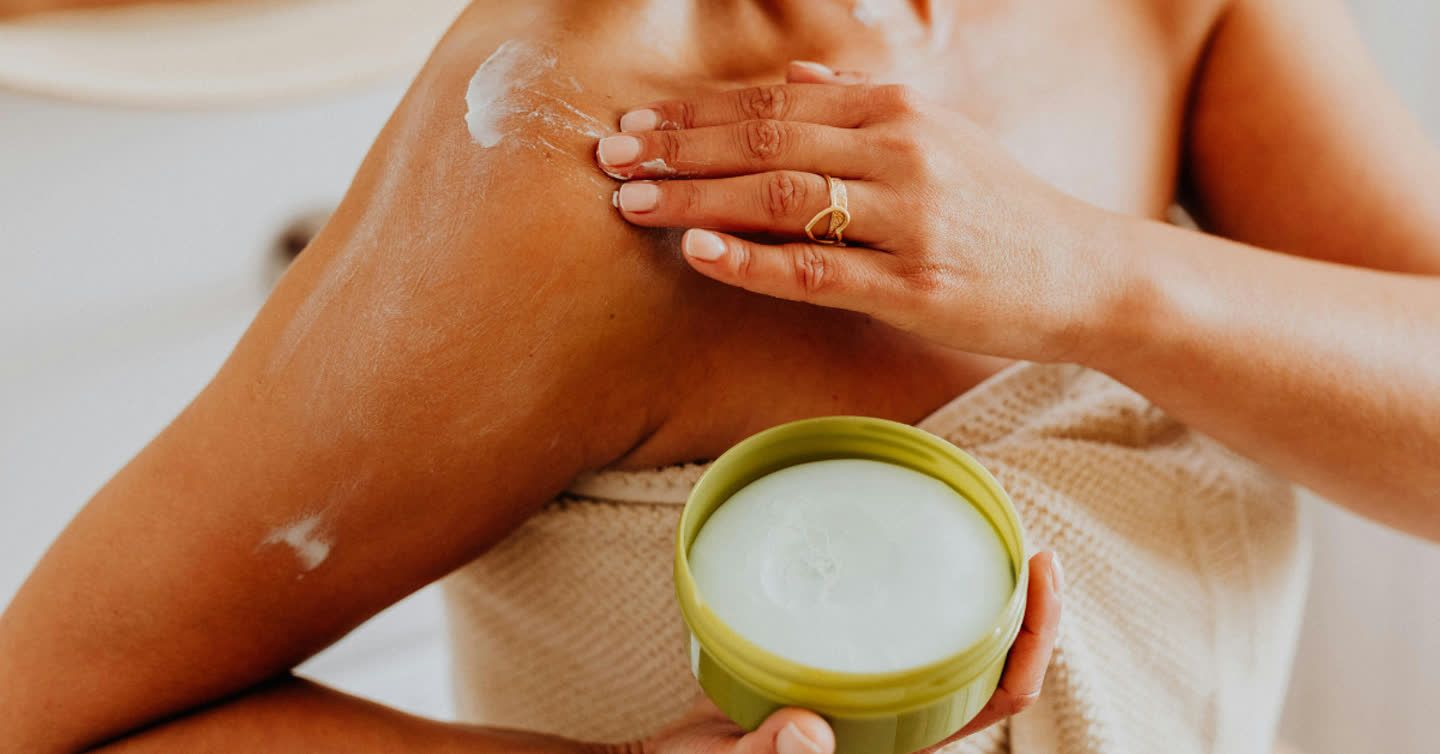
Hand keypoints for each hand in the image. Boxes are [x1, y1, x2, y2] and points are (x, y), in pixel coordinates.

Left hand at [596, 62, 1122, 363]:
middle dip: (678, 148)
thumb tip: (798, 79)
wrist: (1086, 271)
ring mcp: (909, 221)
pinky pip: (819, 271)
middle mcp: (900, 154)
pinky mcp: (916, 288)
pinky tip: (699, 254)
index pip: (773, 104)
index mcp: (898, 111)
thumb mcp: (941, 137)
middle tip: (609, 157)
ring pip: (781, 199)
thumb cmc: (1002, 206)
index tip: (634, 124)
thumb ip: (863, 106)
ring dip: (698, 198)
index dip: (695, 114)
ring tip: (631, 201)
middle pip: (765, 143)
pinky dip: (753, 261)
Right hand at [597, 552, 1062, 753]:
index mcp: (896, 744)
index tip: (1039, 573)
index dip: (1031, 640)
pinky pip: (900, 628)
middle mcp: (900, 718)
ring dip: (982, 596)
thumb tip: (813, 731)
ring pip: (955, 644)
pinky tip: (908, 552)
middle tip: (1031, 546)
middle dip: (1024, 609)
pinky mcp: (840, 669)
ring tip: (990, 538)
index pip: (995, 697)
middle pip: (993, 665)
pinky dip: (919, 590)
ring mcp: (874, 694)